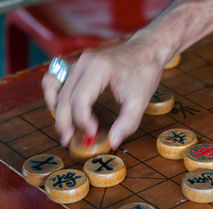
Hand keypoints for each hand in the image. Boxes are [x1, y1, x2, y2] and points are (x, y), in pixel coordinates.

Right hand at [42, 34, 167, 148]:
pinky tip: (62, 109)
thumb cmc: (144, 72)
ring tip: (64, 126)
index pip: (80, 100)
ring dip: (55, 108)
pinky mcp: (78, 64)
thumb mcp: (140, 100)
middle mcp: (84, 62)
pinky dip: (55, 94)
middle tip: (69, 139)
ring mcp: (78, 61)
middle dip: (64, 122)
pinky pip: (55, 78)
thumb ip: (127, 123)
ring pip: (53, 86)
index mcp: (99, 68)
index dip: (83, 121)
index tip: (93, 134)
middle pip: (63, 96)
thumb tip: (112, 142)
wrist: (147, 50)